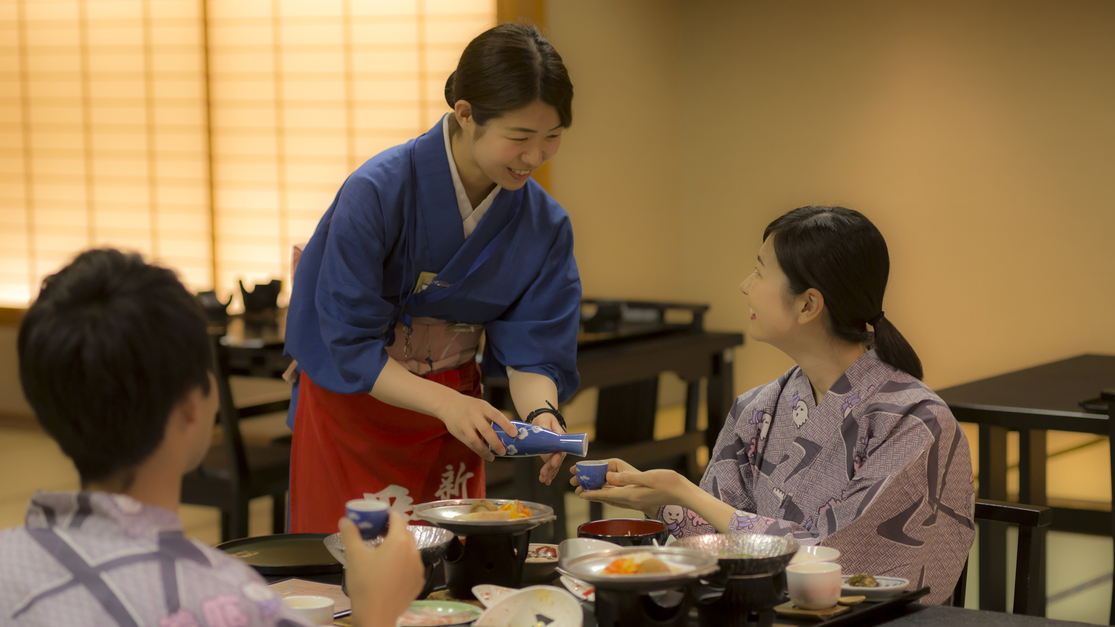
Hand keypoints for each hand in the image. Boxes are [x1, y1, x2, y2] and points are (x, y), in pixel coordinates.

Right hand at [340, 511, 424, 626]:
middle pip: (406, 534)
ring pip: (410, 550)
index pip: (398, 519)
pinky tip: (392, 571)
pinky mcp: (419, 582)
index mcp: (399, 542)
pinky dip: (404, 563)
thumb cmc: (365, 583)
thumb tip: (345, 520)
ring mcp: (419, 568)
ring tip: (384, 553)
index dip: (388, 514)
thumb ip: (350, 534)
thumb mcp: (354, 556)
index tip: (379, 516)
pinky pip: (413, 566)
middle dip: (394, 530)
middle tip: (378, 534)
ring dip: (400, 547)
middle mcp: (414, 552)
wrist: (376, 615)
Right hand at [434, 394, 517, 460]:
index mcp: (482, 406)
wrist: (448, 404)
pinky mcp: (458, 432)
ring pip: (475, 440)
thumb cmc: (470, 407)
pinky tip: (485, 454)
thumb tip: (508, 431)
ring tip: (493, 457)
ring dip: (485, 451)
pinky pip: (469, 444)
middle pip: (485, 430)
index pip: (496, 415)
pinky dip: (478, 450)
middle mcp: (473, 414)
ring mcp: (464, 424)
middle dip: (495, 442)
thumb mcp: (481, 406)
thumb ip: (492, 416)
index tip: (514, 433)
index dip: (506, 424)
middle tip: (504, 451)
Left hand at [533, 413, 566, 484]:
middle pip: (558, 460)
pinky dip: (549, 474)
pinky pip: (551, 467)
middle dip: (551, 468)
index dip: (557, 457)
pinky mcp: (550, 457)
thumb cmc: (545, 419)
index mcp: (561, 438)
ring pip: (555, 466)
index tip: (553, 463)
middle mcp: (560, 447)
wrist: (543, 421)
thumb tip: (545, 430)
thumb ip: (545, 425)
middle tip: (543, 474)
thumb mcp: (544, 420)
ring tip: (543, 479)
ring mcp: (555, 453)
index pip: (561, 450)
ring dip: (550, 474)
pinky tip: (545, 481)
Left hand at [571, 460, 695, 517]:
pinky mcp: (641, 499)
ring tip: (590, 490)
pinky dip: (611, 495)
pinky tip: (610, 491)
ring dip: (601, 494)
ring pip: (613, 499)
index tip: (579, 493)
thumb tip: (610, 476)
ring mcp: (636, 501)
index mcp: (632, 495)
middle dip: (592, 494)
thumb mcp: (649, 477)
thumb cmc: (670, 484)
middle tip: (579, 490)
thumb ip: (628, 478)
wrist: (684, 494)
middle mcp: (632, 500)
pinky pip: (621, 498)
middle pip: (607, 498)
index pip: (607, 495)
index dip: (592, 494)